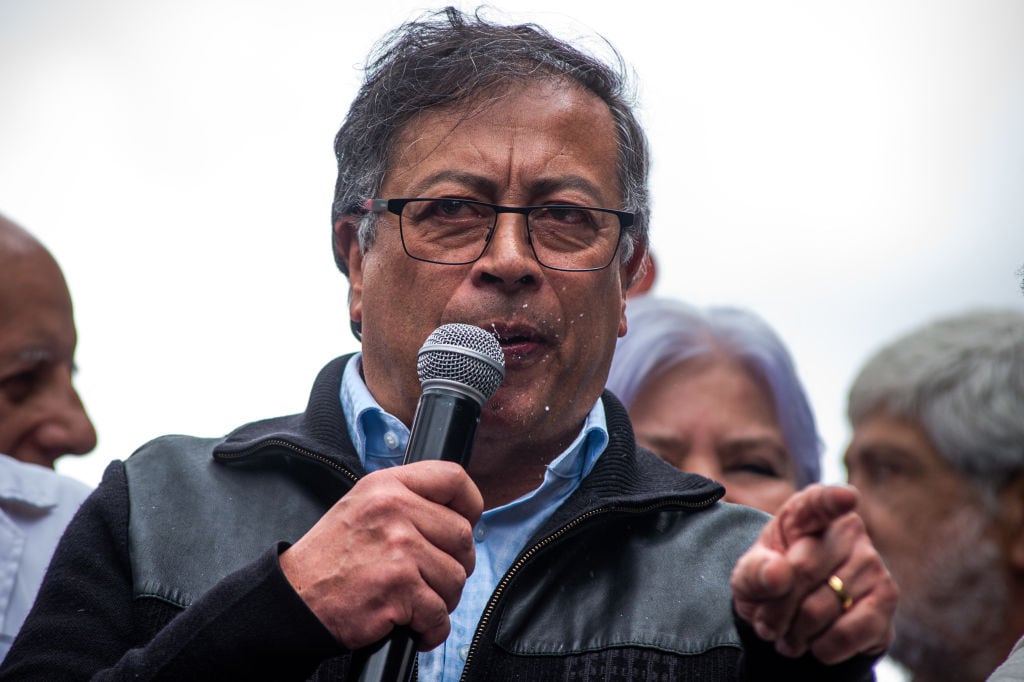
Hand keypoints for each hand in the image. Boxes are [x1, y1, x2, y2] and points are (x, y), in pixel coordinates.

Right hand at [279, 460, 482, 650]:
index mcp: (387, 486)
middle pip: (462, 536)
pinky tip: (415, 627)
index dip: (470, 504)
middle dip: (455, 564)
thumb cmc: (330, 557)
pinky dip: (432, 629)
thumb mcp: (362, 506)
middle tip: (432, 578)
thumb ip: (406, 500)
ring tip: (416, 602)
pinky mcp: (398, 588)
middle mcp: (394, 510)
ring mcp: (398, 548)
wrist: (294, 598)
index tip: (467, 522)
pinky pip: (439, 613)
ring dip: (443, 599)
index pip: (453, 478)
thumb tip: (458, 514)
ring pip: (456, 578)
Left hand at [730, 484, 897, 663]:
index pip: (819, 502)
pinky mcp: (886, 599)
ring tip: (787, 636)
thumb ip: (755, 572)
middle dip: (776, 607)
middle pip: (802, 570)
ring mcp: (872, 563)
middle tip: (766, 624)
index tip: (846, 498)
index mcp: (807, 512)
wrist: (796, 619)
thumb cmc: (772, 583)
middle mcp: (846, 530)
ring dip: (795, 632)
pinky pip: (849, 631)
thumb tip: (778, 575)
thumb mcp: (749, 576)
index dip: (832, 500)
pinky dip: (823, 647)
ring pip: (821, 606)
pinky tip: (815, 646)